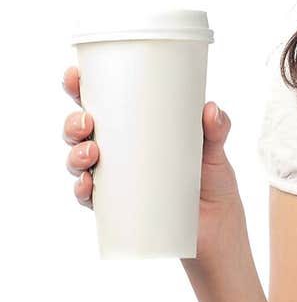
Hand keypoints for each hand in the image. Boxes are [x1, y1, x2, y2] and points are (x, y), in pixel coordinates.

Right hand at [61, 65, 246, 265]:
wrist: (218, 224)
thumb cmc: (211, 178)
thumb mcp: (214, 149)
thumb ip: (216, 129)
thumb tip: (211, 110)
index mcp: (134, 125)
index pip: (99, 101)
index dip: (78, 87)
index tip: (74, 77)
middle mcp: (118, 150)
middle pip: (80, 131)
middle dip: (73, 123)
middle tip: (87, 122)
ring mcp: (114, 178)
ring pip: (78, 162)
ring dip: (75, 156)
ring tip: (91, 154)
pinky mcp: (118, 206)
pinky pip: (89, 197)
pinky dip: (82, 191)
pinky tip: (87, 185)